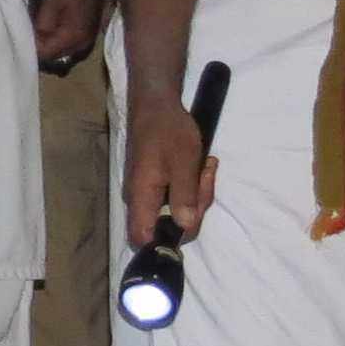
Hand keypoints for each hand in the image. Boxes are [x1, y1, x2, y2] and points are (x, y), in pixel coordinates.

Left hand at [32, 0, 106, 69]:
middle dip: (40, 47)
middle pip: (55, 56)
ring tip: (35, 30)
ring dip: (48, 44)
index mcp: (74, 37)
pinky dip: (57, 39)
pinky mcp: (86, 33)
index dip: (31, 47)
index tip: (20, 36)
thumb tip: (33, 43)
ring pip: (61, 51)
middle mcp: (83, 44)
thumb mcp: (50, 2)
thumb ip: (42, 26)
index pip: (46, 54)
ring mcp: (87, 40)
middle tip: (26, 33)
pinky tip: (47, 28)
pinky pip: (68, 44)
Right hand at [124, 87, 216, 240]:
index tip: (191, 216)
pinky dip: (190, 186)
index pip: (144, 239)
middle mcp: (138, 200)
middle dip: (194, 208)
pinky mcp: (154, 184)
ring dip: (196, 194)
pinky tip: (200, 167)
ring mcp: (146, 192)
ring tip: (206, 167)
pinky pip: (173, 197)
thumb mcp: (184, 163)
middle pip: (166, 226)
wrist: (157, 104)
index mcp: (141, 197)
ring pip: (173, 211)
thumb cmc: (169, 131)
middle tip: (205, 177)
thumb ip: (185, 197)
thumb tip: (186, 226)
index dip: (167, 241)